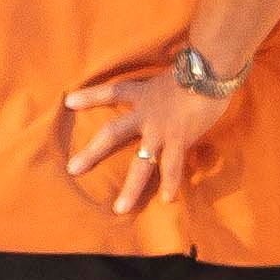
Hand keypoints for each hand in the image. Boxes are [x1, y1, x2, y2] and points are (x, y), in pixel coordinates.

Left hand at [55, 57, 236, 224]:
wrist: (210, 71)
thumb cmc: (197, 72)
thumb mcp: (172, 77)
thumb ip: (164, 90)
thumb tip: (168, 97)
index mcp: (142, 94)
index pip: (111, 93)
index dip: (90, 97)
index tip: (69, 102)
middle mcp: (145, 113)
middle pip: (112, 133)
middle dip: (92, 152)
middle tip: (73, 169)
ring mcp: (161, 129)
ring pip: (141, 162)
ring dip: (131, 187)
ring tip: (120, 208)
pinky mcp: (179, 139)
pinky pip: (172, 166)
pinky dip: (170, 183)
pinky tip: (165, 199)